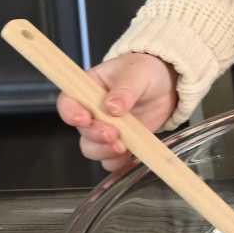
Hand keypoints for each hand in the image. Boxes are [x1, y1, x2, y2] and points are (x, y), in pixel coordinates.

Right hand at [56, 53, 177, 171]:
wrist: (166, 85)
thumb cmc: (145, 71)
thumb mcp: (137, 73)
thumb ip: (125, 89)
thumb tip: (112, 106)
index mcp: (88, 88)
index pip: (68, 102)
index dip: (70, 113)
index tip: (84, 119)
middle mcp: (92, 111)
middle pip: (82, 130)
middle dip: (96, 135)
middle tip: (113, 134)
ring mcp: (104, 129)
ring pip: (93, 149)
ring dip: (105, 151)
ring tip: (124, 146)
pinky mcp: (119, 143)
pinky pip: (111, 160)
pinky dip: (120, 161)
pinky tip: (132, 154)